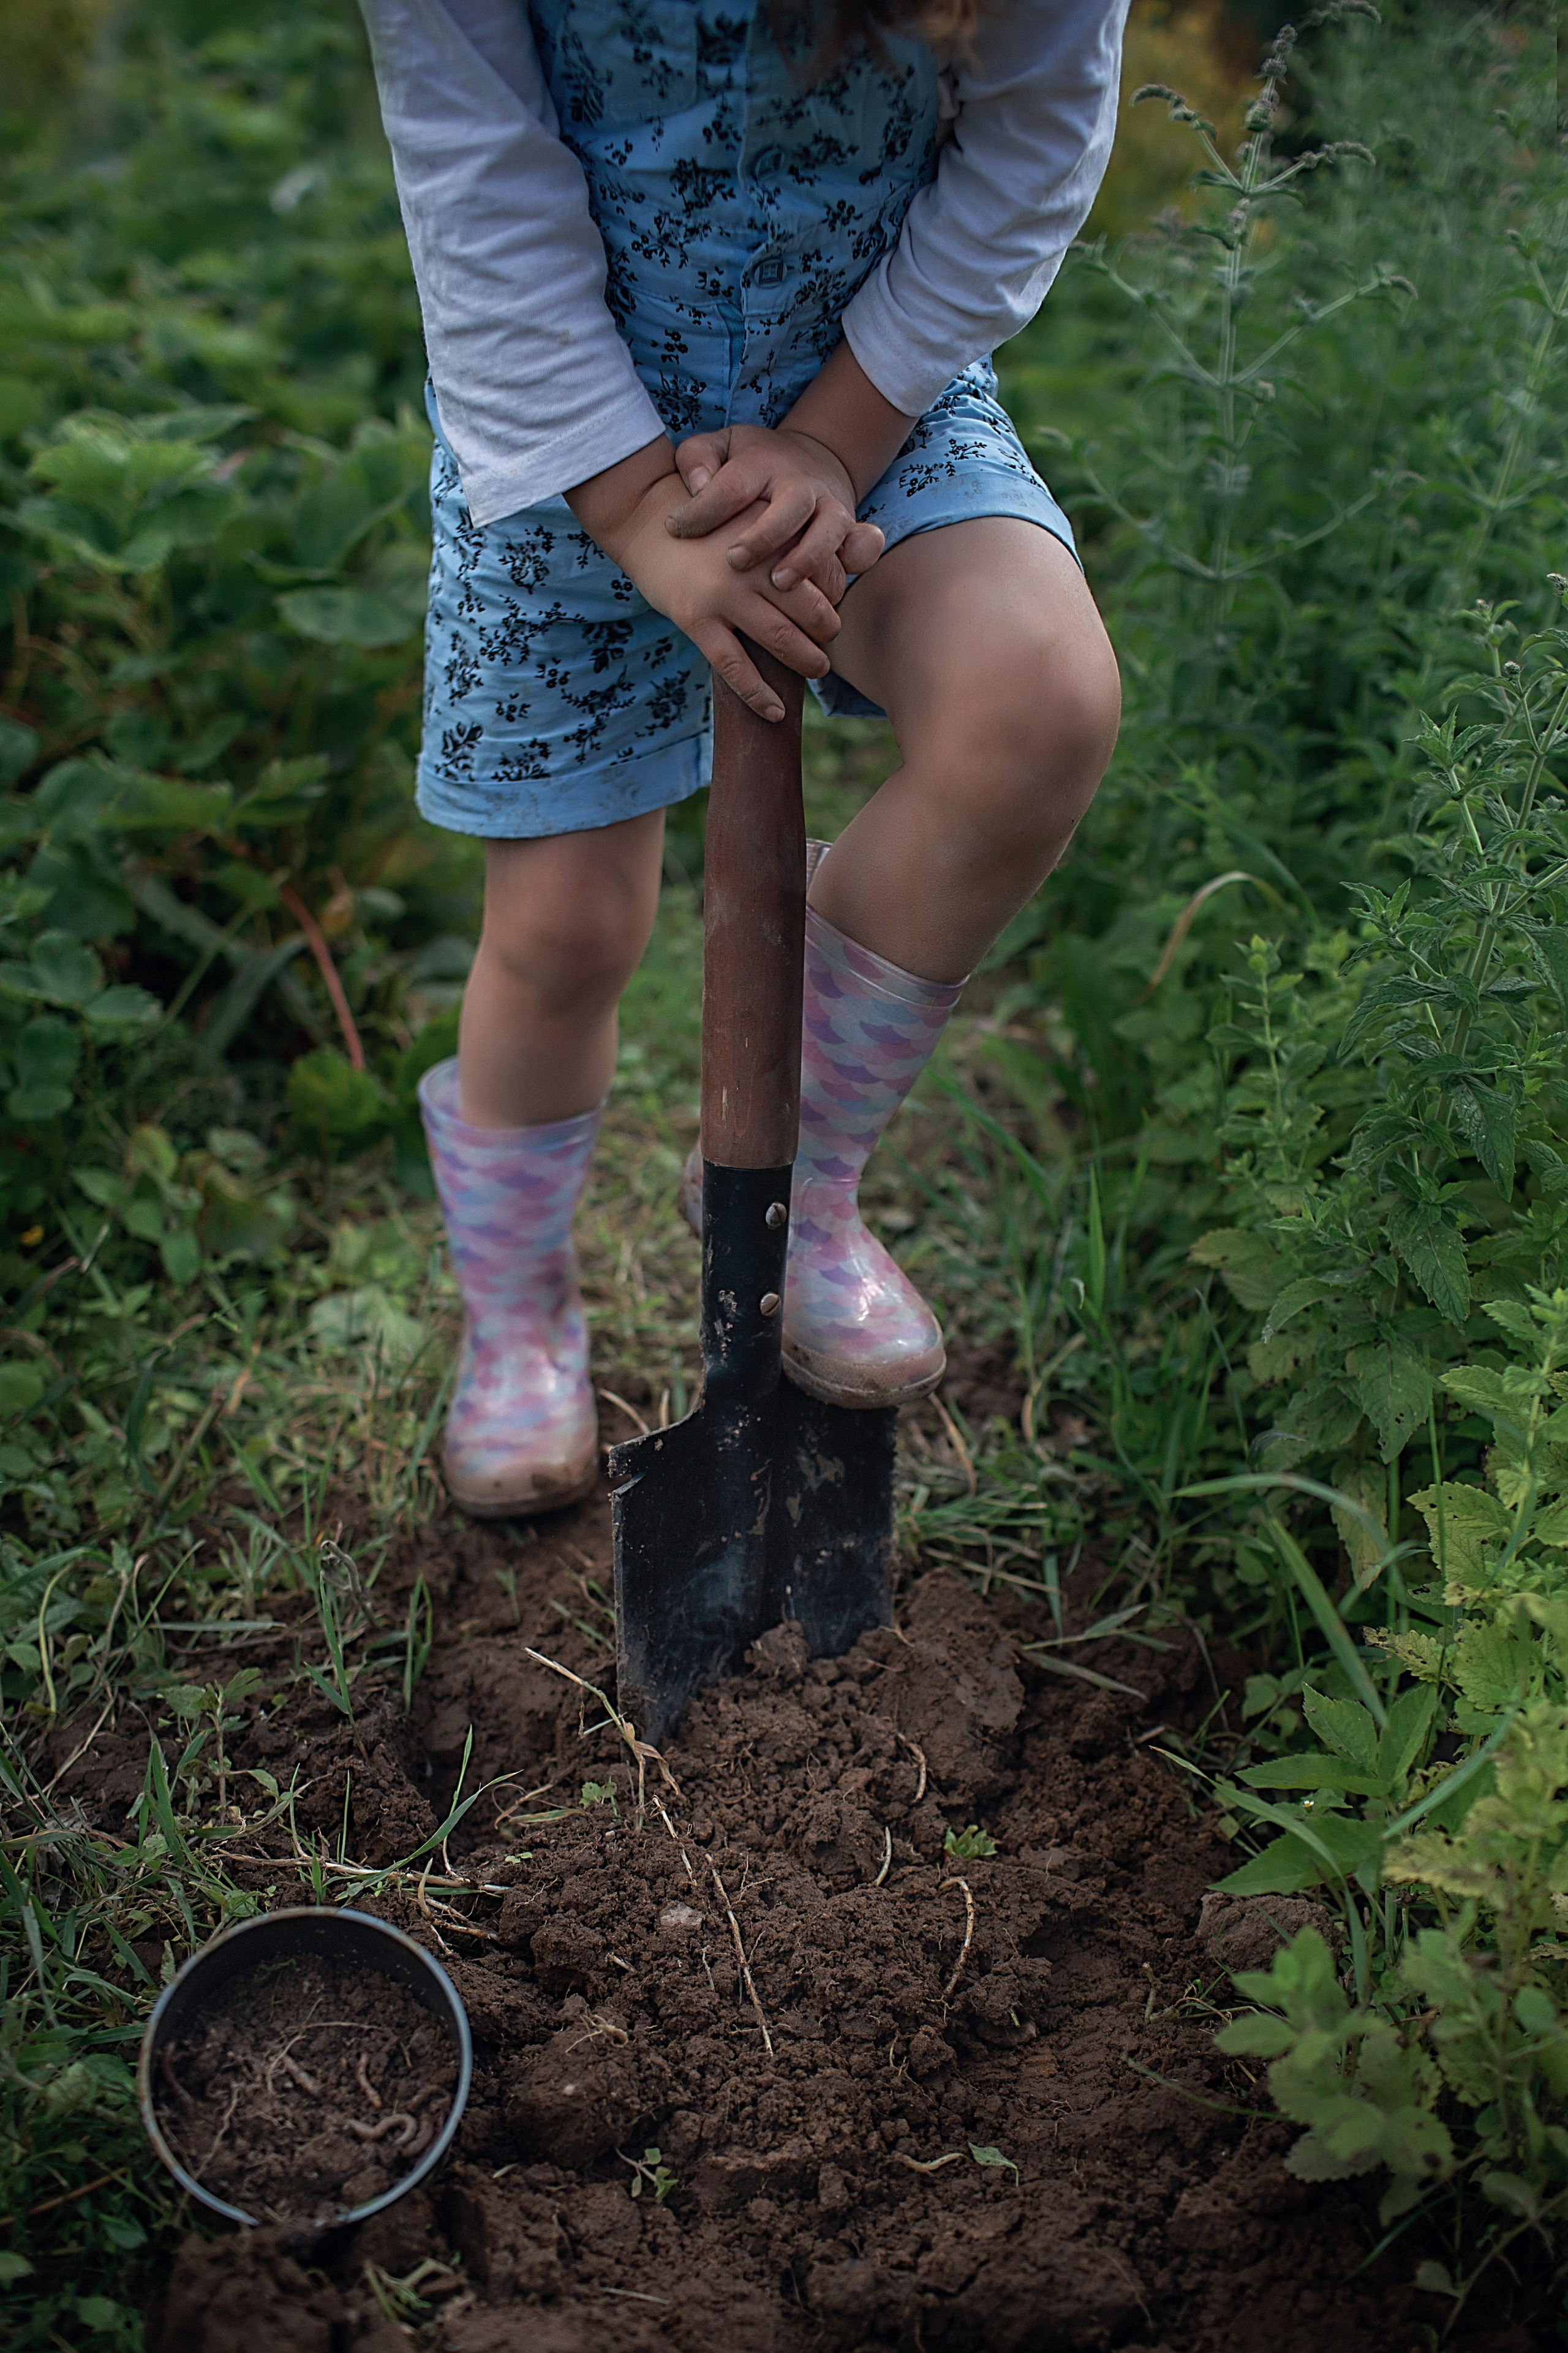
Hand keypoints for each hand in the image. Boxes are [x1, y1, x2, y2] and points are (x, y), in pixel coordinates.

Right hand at [608, 471, 844, 721]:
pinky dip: (759, 695)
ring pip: (780, 639)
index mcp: (773, 533)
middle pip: (811, 609)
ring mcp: (723, 593)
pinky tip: (776, 712)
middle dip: (828, 632)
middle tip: (830, 645)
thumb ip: (790, 536)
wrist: (647, 521)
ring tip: (818, 670)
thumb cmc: (711, 524)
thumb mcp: (754, 515)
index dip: (838, 595)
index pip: (827, 574)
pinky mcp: (695, 619)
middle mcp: (752, 562)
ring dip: (808, 662)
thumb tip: (838, 569)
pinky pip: (735, 666)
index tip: (832, 609)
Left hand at [666, 423, 884, 596]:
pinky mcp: (848, 529)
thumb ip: (698, 459)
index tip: (676, 528)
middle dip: (764, 536)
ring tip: (780, 583)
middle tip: (734, 561)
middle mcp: (799, 484)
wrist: (808, 459)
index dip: (704, 508)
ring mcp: (828, 507)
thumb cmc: (748, 463)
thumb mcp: (719, 447)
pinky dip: (857, 560)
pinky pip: (861, 546)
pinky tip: (834, 588)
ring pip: (828, 530)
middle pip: (788, 508)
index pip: (731, 485)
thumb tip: (696, 485)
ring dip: (808, 558)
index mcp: (760, 464)